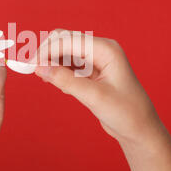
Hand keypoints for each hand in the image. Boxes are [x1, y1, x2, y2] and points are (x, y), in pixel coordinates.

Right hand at [34, 30, 162, 145]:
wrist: (139, 129)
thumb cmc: (126, 112)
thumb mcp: (95, 97)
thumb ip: (66, 81)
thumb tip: (40, 68)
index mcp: (106, 49)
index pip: (68, 40)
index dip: (47, 51)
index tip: (31, 66)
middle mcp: (100, 49)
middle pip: (64, 40)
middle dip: (47, 53)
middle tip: (33, 71)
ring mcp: (95, 59)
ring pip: (63, 51)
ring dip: (51, 62)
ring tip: (44, 78)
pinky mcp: (90, 71)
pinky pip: (67, 64)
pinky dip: (58, 70)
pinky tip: (55, 82)